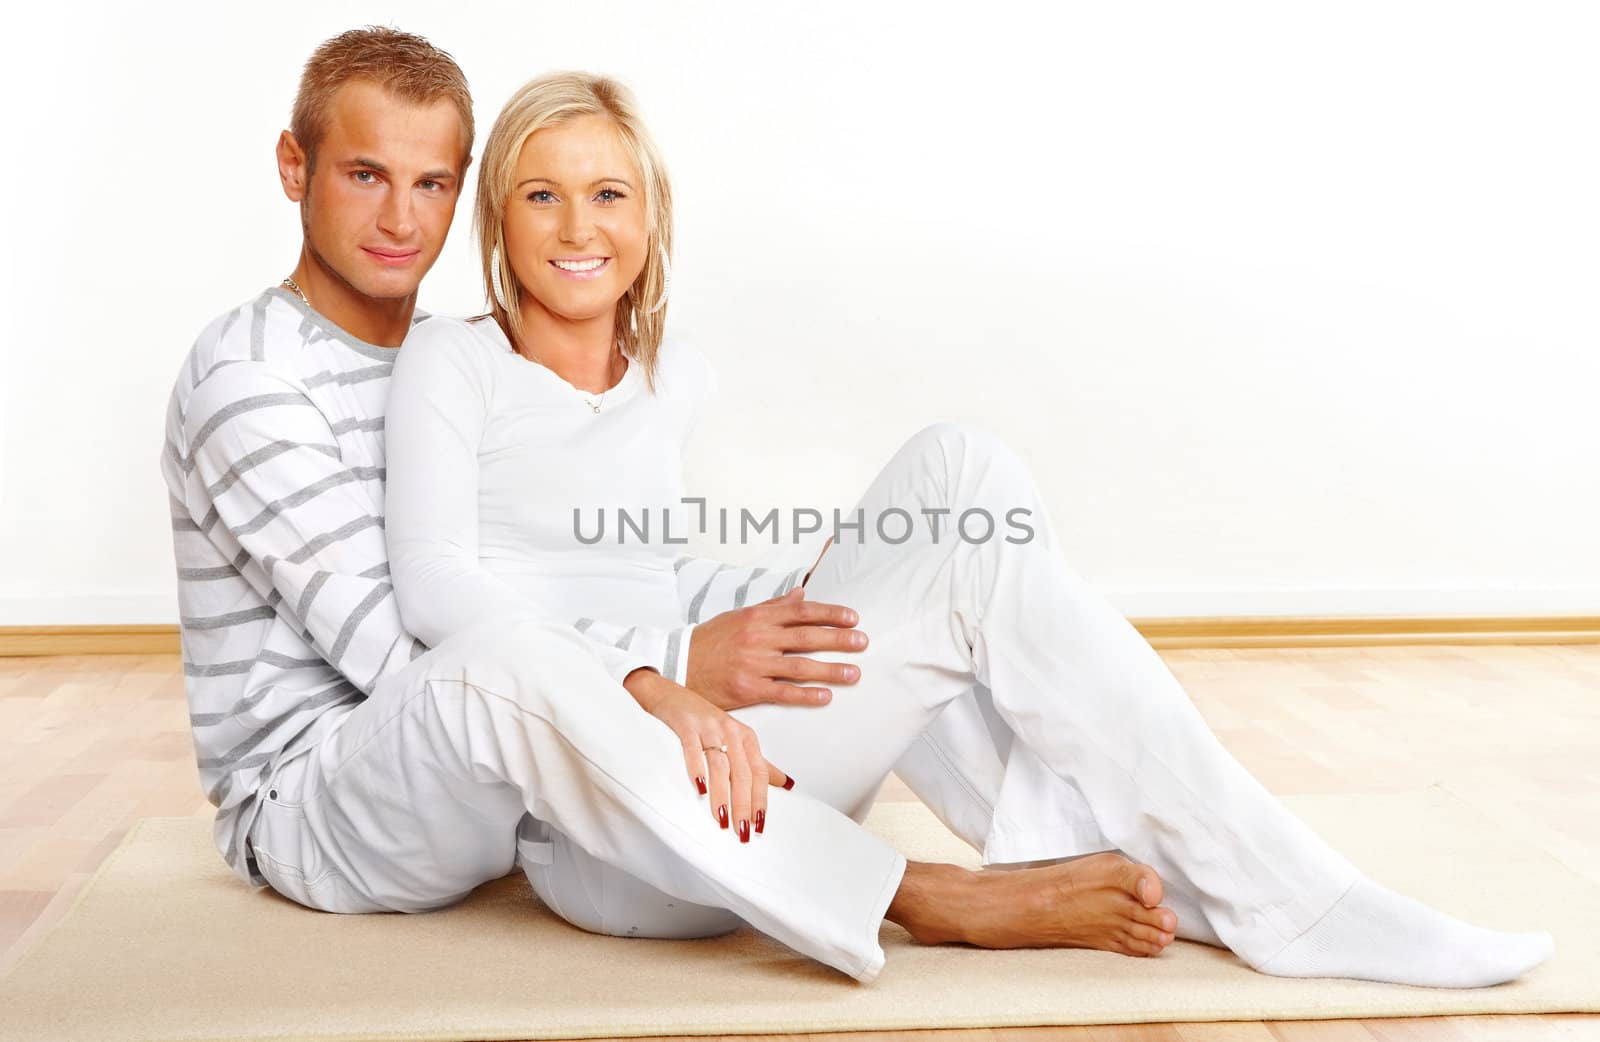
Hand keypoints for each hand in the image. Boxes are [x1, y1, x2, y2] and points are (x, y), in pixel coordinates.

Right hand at [622, 668, 791, 841]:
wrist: (669, 693)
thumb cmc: (702, 718)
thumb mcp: (735, 738)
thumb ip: (758, 762)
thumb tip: (785, 783)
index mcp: (745, 737)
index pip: (759, 773)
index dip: (761, 799)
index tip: (759, 824)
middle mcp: (730, 731)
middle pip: (742, 772)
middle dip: (743, 804)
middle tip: (742, 829)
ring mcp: (708, 728)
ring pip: (720, 765)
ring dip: (722, 795)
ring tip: (721, 819)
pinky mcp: (686, 725)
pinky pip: (693, 749)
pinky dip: (696, 769)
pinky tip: (699, 788)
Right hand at [686, 585, 866, 710]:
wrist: (679, 664)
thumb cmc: (711, 640)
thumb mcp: (740, 616)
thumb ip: (772, 606)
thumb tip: (801, 594)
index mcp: (757, 618)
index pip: (801, 612)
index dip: (830, 614)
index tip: (852, 618)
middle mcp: (758, 639)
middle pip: (806, 637)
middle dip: (838, 639)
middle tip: (862, 642)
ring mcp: (753, 665)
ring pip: (800, 666)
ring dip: (830, 670)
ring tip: (853, 673)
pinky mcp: (748, 689)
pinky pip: (783, 692)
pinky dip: (806, 695)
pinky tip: (825, 696)